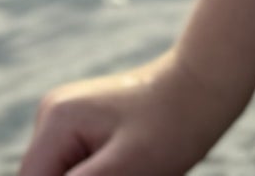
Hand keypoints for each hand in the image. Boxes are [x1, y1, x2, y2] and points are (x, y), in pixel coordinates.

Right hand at [17, 46, 249, 175]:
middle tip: (128, 172)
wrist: (203, 87)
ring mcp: (65, 121)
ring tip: (133, 169)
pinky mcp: (81, 129)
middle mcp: (51, 116)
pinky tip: (130, 169)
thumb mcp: (124, 171)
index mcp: (55, 122)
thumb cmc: (171, 127)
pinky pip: (76, 169)